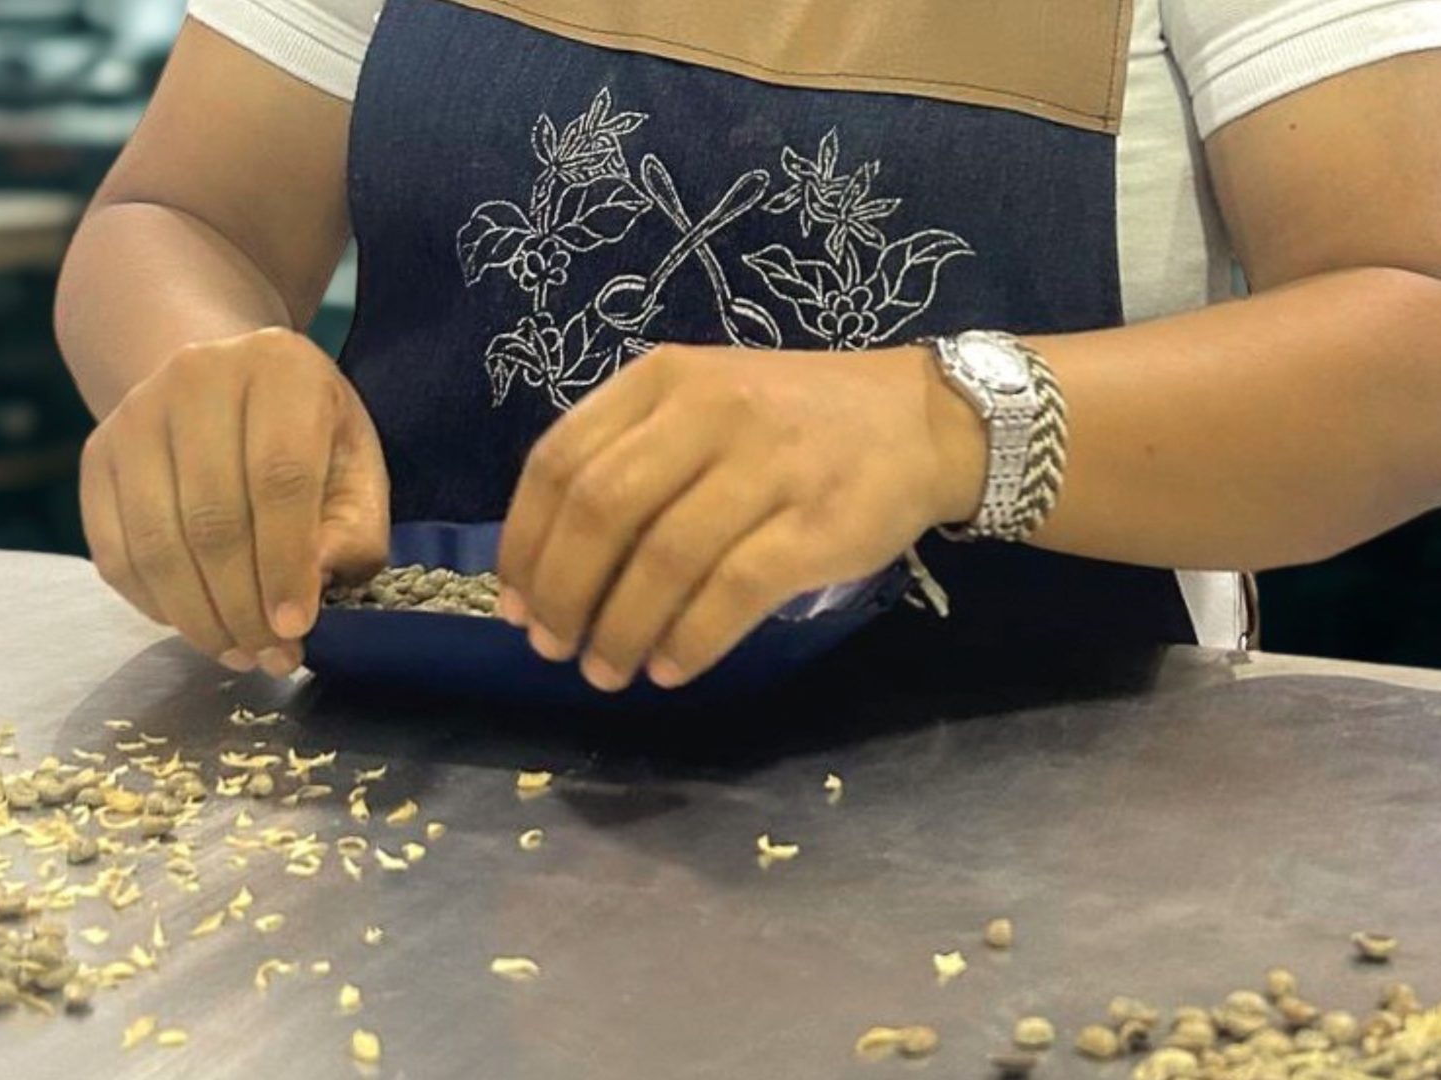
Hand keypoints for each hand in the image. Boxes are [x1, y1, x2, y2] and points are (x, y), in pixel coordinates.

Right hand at [80, 327, 389, 674]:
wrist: (225, 384)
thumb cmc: (308, 435)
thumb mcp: (356, 467)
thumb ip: (351, 529)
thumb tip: (307, 591)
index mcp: (280, 369)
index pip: (279, 479)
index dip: (286, 564)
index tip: (295, 629)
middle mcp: (197, 377)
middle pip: (212, 519)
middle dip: (243, 607)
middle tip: (270, 657)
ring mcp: (135, 414)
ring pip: (158, 542)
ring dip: (198, 617)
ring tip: (238, 653)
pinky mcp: (96, 454)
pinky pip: (115, 551)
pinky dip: (154, 604)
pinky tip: (196, 624)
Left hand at [496, 342, 984, 690]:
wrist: (924, 422)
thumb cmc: (795, 424)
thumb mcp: (704, 405)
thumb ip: (632, 460)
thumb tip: (551, 570)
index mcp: (664, 379)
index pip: (561, 459)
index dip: (526, 542)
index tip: (516, 603)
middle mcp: (710, 411)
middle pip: (601, 510)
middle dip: (563, 592)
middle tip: (554, 648)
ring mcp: (768, 465)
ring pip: (663, 558)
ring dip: (621, 629)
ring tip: (607, 671)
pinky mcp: (817, 523)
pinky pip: (732, 591)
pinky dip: (689, 640)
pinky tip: (671, 668)